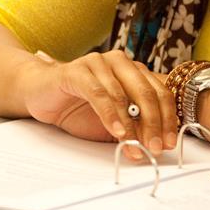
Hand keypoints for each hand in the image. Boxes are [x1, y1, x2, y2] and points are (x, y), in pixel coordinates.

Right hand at [23, 50, 178, 159]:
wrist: (40, 94)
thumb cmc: (78, 107)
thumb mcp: (112, 121)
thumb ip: (133, 128)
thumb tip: (156, 145)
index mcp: (133, 70)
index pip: (160, 92)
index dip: (168, 118)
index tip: (169, 143)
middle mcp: (120, 62)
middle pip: (146, 92)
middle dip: (154, 123)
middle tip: (156, 147)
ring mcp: (98, 63)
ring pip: (123, 95)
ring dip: (131, 125)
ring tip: (136, 147)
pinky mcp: (77, 70)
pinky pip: (98, 93)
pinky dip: (110, 114)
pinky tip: (117, 131)